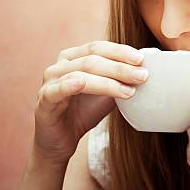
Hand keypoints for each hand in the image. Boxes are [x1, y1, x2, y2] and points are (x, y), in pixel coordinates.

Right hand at [33, 40, 147, 163]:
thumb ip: (120, 81)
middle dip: (120, 67)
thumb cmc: (83, 113)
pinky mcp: (44, 100)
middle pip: (92, 59)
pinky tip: (82, 84)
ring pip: (80, 74)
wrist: (60, 141)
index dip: (120, 52)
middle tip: (142, 76)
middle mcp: (60, 65)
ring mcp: (49, 81)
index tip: (142, 59)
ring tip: (128, 90)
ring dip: (107, 81)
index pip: (98, 47)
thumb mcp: (106, 95)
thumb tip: (145, 71)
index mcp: (73, 58)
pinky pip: (57, 90)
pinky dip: (69, 85)